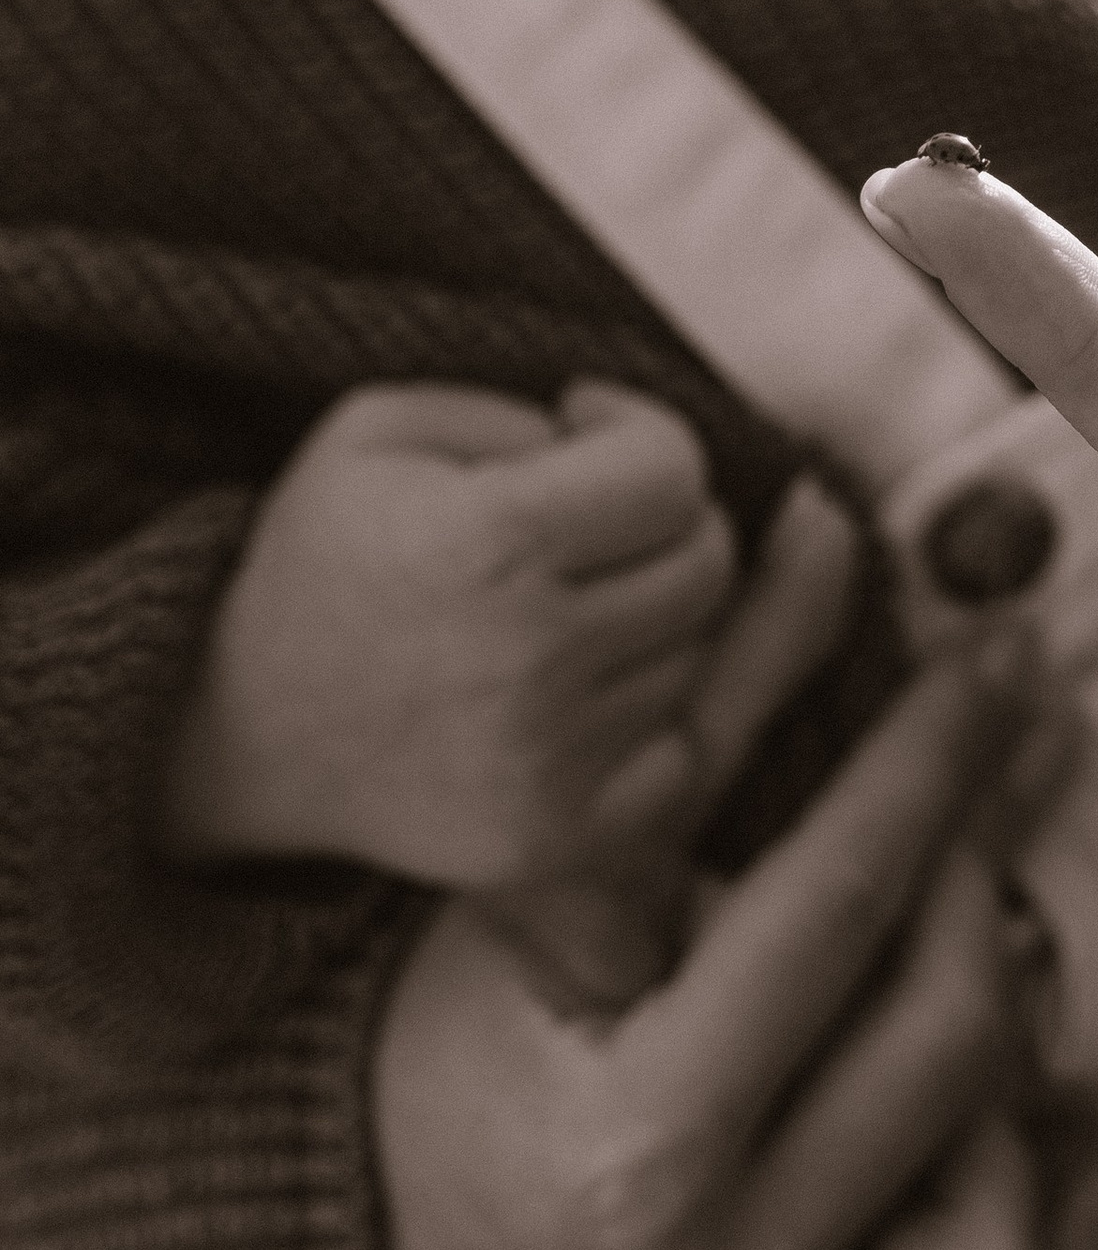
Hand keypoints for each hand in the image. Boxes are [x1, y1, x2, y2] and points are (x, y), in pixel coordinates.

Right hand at [161, 380, 738, 892]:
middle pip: (706, 562)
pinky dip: (646, 715)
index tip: (590, 432)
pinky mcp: (553, 837)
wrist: (240, 732)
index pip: (671, 470)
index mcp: (490, 541)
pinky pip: (679, 752)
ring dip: (652, 618)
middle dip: (664, 522)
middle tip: (592, 520)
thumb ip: (511, 412)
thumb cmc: (322, 558)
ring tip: (560, 607)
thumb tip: (610, 446)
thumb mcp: (376, 430)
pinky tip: (572, 688)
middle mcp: (529, 657)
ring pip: (694, 653)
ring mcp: (545, 761)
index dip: (645, 432)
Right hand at [375, 618, 1053, 1249]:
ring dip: (1003, 1018)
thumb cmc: (441, 1057)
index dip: (933, 761)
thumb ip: (696, 724)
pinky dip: (1017, 1181)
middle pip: (941, 1025)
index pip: (837, 909)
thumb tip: (828, 534)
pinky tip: (997, 1095)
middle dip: (990, 855)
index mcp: (619, 1137)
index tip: (996, 658)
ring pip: (989, 1162)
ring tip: (974, 920)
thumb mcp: (540, 892)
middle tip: (1010, 743)